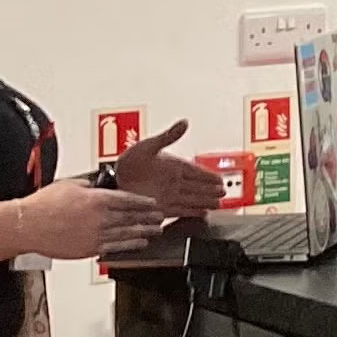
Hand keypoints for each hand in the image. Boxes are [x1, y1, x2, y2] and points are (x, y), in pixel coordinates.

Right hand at [17, 177, 171, 263]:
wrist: (28, 225)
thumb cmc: (44, 205)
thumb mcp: (70, 184)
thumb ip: (88, 185)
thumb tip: (97, 185)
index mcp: (97, 199)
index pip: (128, 200)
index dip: (143, 202)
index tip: (153, 203)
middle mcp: (100, 217)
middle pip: (132, 217)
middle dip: (149, 217)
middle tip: (160, 217)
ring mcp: (96, 235)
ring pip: (127, 233)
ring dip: (144, 231)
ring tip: (156, 231)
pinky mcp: (89, 250)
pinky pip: (115, 247)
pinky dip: (130, 245)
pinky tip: (140, 244)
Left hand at [107, 121, 226, 216]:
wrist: (112, 181)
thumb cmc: (127, 162)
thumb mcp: (149, 146)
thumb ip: (168, 136)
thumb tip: (184, 123)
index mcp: (173, 165)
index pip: (197, 172)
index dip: (209, 176)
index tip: (220, 179)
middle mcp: (172, 181)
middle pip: (198, 187)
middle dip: (211, 190)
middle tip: (224, 192)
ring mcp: (167, 195)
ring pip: (192, 199)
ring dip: (205, 202)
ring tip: (218, 204)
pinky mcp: (161, 206)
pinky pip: (181, 210)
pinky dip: (192, 212)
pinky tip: (200, 213)